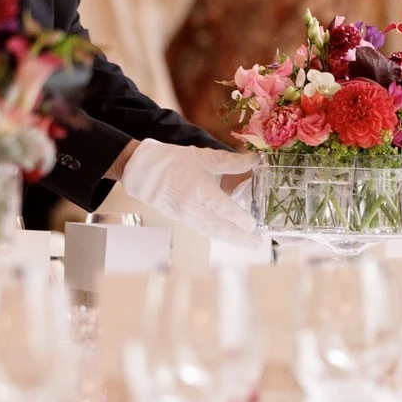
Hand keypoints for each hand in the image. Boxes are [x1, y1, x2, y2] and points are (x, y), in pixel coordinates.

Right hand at [120, 140, 260, 245]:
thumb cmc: (174, 162)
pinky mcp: (183, 220)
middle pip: (220, 227)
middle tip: (257, 243)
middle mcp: (194, 208)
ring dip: (231, 240)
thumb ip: (230, 161)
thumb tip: (254, 160)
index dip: (238, 218)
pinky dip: (217, 235)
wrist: (144, 173)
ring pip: (212, 232)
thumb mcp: (204, 157)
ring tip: (248, 244)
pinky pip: (203, 231)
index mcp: (201, 191)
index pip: (223, 208)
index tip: (253, 225)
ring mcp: (187, 217)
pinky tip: (227, 237)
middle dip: (240, 237)